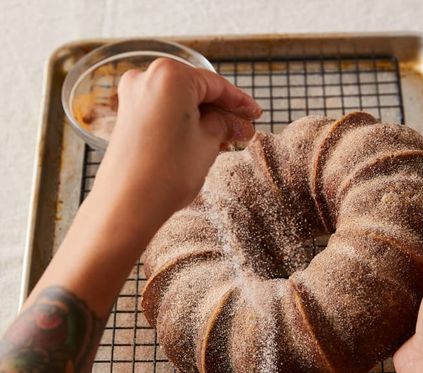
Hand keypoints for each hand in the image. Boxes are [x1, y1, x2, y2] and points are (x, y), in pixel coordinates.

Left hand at [92, 58, 261, 226]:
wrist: (127, 205)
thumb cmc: (167, 173)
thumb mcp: (208, 144)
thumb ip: (224, 125)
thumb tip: (238, 123)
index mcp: (170, 75)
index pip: (215, 85)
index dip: (240, 102)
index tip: (254, 114)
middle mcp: (146, 77)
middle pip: (195, 91)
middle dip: (221, 112)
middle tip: (243, 129)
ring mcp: (133, 97)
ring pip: (179, 103)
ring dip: (203, 119)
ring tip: (226, 140)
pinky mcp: (126, 117)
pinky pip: (163, 112)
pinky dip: (183, 123)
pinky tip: (201, 140)